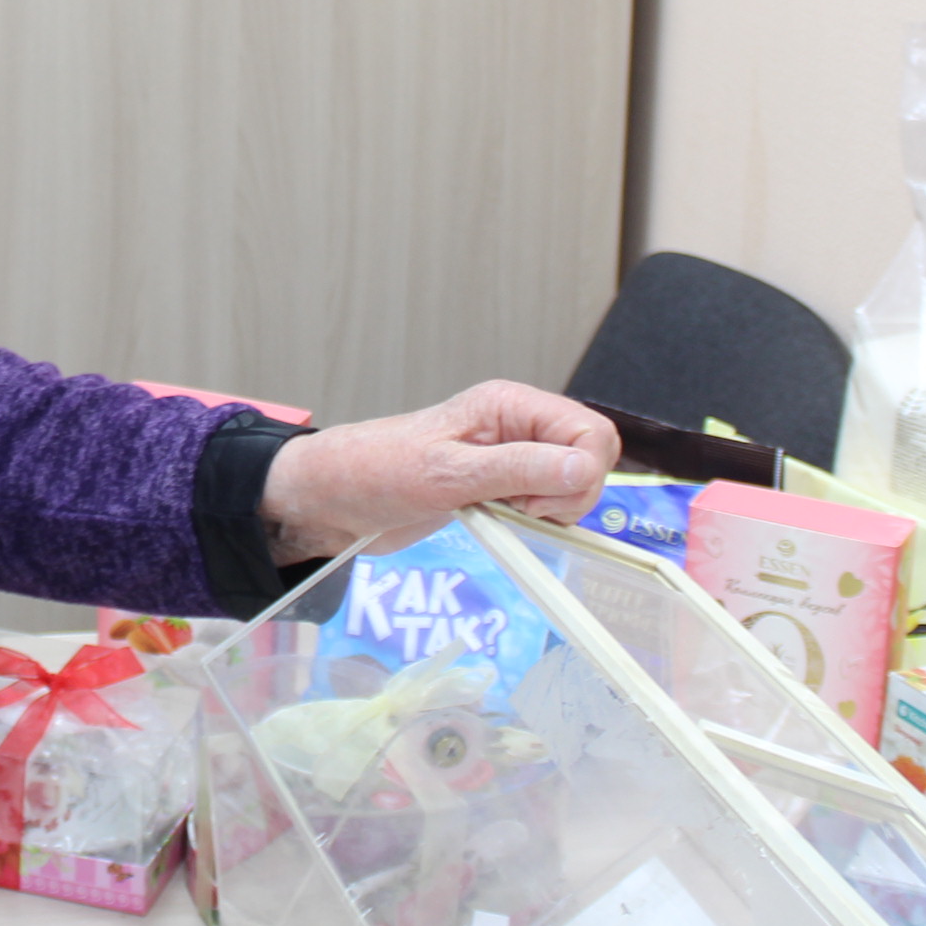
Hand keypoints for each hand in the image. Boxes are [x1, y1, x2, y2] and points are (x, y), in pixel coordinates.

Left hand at [257, 381, 619, 562]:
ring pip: (573, 483)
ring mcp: (511, 457)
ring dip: (551, 509)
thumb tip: (585, 467)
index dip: (581, 473)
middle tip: (520, 509)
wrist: (334, 498)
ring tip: (504, 513)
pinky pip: (546, 501)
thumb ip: (521, 470)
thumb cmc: (377, 472)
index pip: (591, 432)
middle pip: (591, 457)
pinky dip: (534, 519)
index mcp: (510, 406)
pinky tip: (502, 520)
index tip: (536, 500)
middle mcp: (517, 426)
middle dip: (569, 494)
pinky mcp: (500, 486)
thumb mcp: (449, 475)